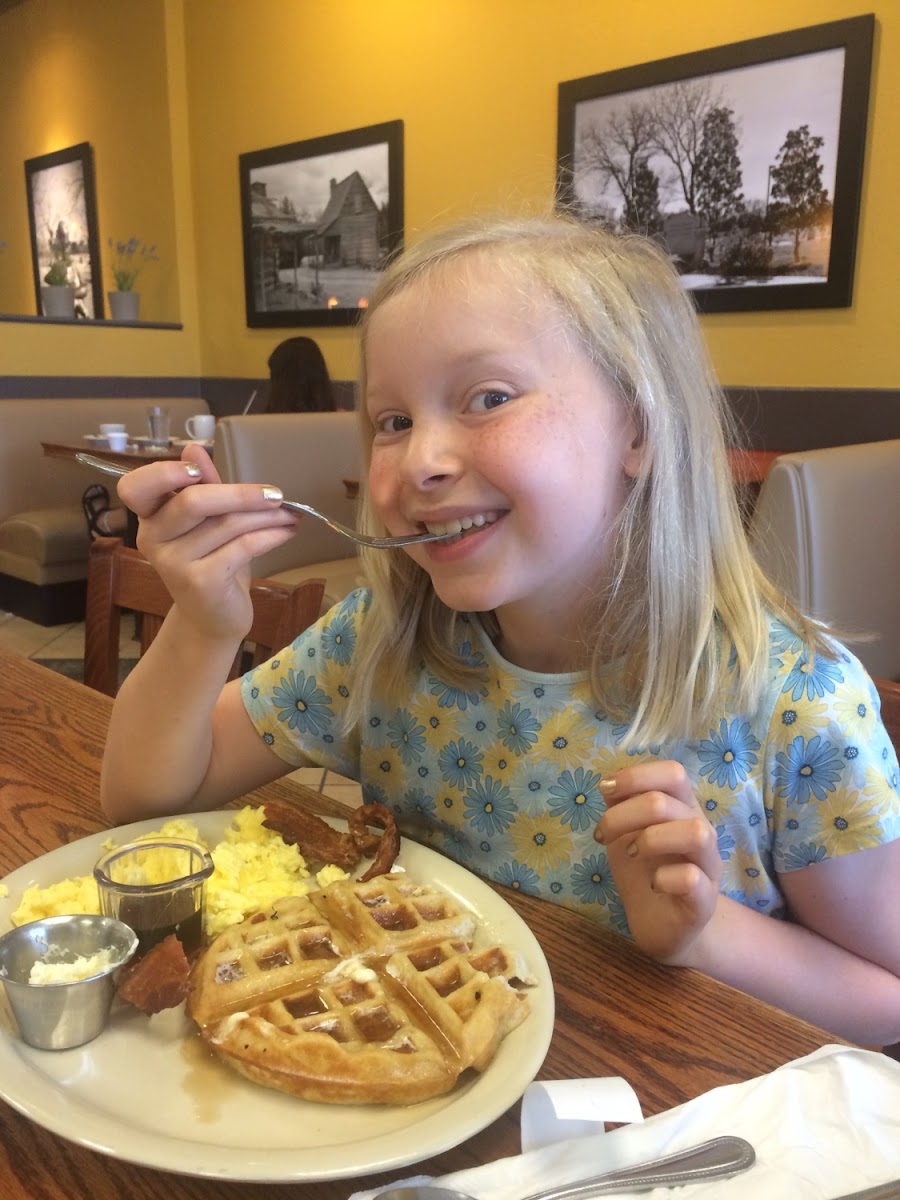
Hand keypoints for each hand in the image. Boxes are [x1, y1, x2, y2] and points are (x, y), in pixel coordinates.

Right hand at [115, 445, 297, 641]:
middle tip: (276, 494)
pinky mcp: (200, 582)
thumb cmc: (212, 563)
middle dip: (241, 494)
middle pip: (192, 502)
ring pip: (226, 524)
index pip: (135, 488)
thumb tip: (194, 448)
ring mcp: (173, 564)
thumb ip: (204, 486)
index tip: (197, 471)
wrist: (214, 619)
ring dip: (266, 516)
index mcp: (150, 518)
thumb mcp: (209, 522)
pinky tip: (287, 532)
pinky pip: (242, 547)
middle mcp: (153, 539)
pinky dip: (270, 536)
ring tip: (290, 514)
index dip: (162, 473)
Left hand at [595, 761, 722, 965]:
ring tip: (632, 854)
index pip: (673, 773)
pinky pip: (693, 879)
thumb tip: (609, 782)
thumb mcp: (625, 835)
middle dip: (625, 813)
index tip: (605, 791)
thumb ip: (621, 806)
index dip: (636, 775)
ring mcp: (707, 866)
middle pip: (669, 800)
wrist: (663, 926)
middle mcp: (700, 830)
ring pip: (696, 832)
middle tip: (603, 835)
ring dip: (652, 839)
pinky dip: (666, 877)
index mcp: (681, 809)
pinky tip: (652, 883)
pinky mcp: (704, 901)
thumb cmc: (645, 872)